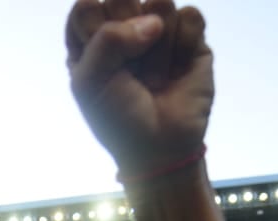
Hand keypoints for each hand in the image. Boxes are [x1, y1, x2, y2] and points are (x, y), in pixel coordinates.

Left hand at [66, 0, 211, 177]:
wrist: (159, 148)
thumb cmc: (117, 118)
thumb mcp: (89, 82)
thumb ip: (107, 38)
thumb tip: (153, 21)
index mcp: (89, 38)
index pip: (86, 3)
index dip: (95, 27)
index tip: (102, 61)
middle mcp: (123, 27)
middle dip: (126, 31)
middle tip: (129, 67)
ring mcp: (158, 29)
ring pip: (160, 2)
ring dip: (157, 48)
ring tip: (152, 78)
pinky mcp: (191, 37)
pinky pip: (190, 16)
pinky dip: (183, 47)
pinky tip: (176, 71)